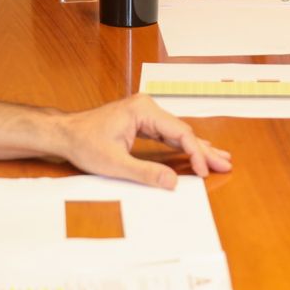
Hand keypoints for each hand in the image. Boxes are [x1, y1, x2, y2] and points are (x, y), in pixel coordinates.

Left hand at [52, 95, 232, 189]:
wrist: (64, 134)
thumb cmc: (84, 143)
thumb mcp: (115, 164)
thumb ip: (146, 173)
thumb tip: (173, 182)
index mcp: (143, 110)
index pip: (180, 132)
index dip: (195, 153)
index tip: (203, 172)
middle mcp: (147, 107)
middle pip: (183, 130)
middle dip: (204, 150)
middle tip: (226, 164)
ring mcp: (144, 114)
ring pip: (178, 132)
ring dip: (196, 148)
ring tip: (219, 158)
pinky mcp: (141, 122)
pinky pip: (168, 134)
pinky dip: (182, 145)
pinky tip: (196, 151)